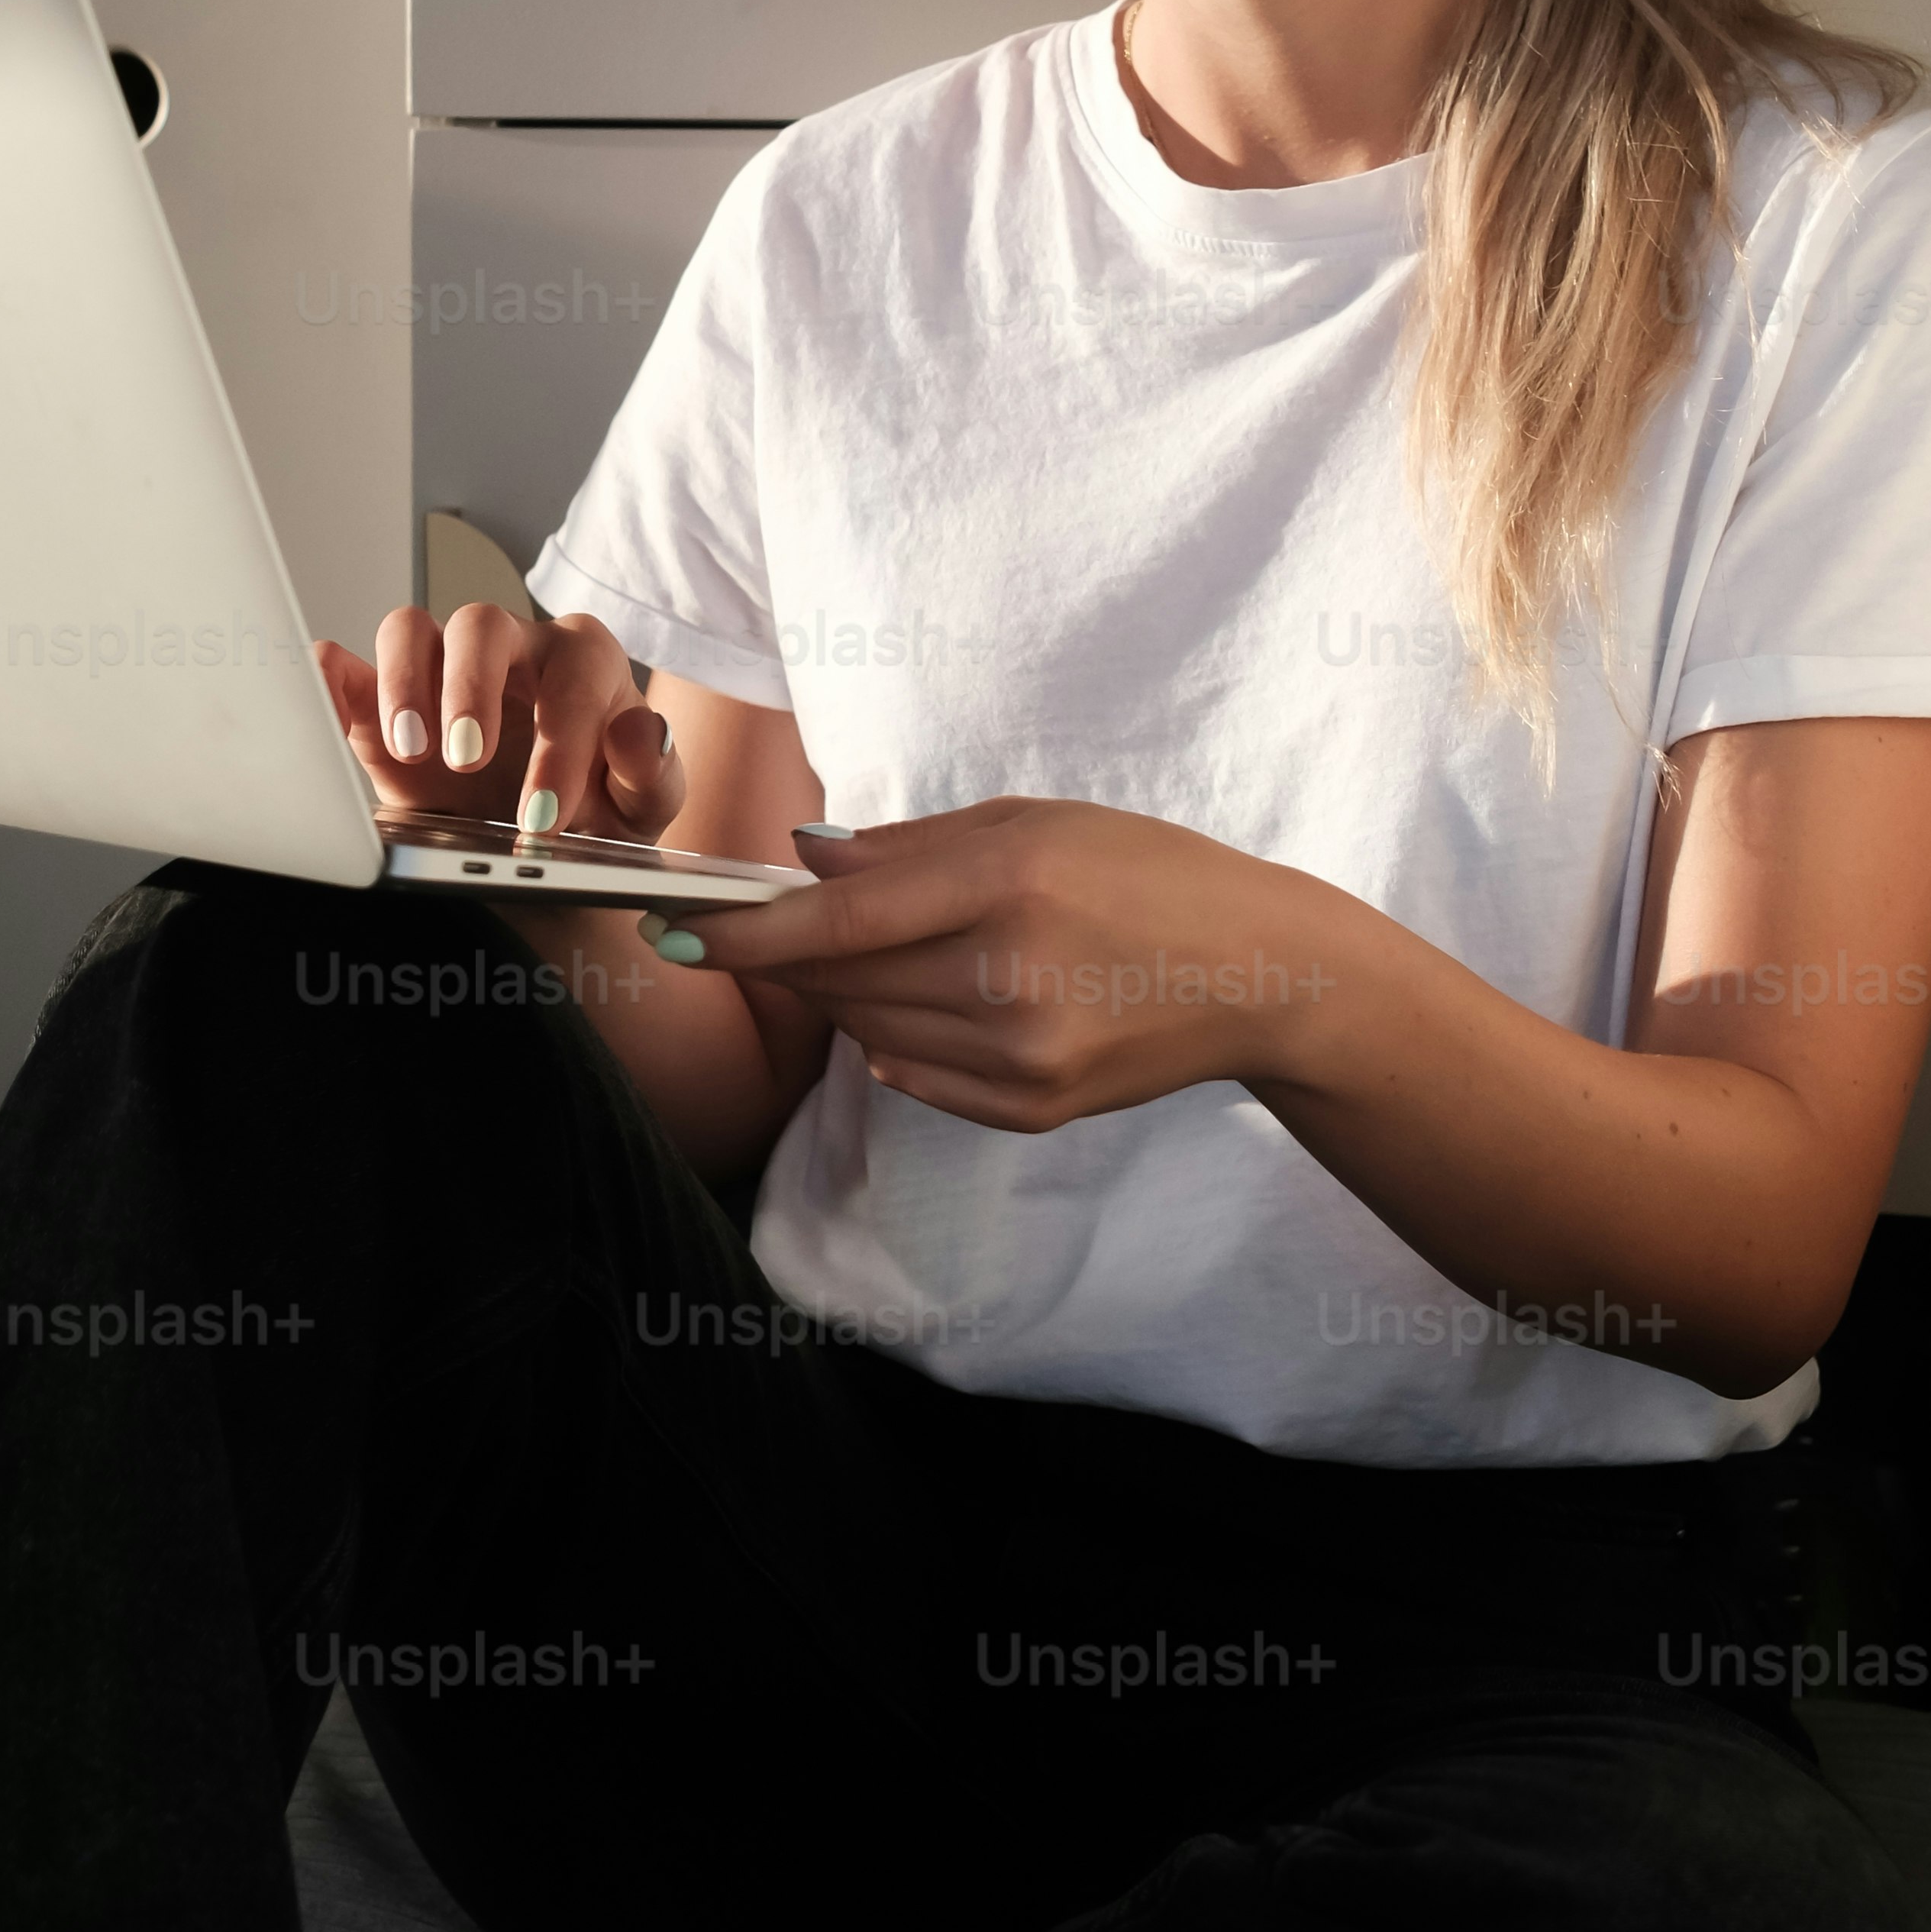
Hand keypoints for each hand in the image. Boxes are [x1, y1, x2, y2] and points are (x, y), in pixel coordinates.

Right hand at [315, 604, 683, 846]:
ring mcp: (441, 674)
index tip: (542, 814)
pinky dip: (330, 675)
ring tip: (410, 752)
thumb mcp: (644, 807)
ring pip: (409, 630)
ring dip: (403, 684)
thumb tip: (640, 729)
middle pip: (479, 624)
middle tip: (466, 759)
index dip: (558, 741)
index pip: (571, 676)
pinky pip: (349, 669)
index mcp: (581, 662)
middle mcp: (509, 652)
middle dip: (469, 688)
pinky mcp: (384, 707)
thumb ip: (652, 773)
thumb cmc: (603, 810)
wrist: (552, 846)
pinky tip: (321, 692)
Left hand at [683, 797, 1343, 1127]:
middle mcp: (1008, 978)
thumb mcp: (1033, 822)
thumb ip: (909, 847)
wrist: (1259, 974)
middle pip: (841, 982)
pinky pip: (916, 1078)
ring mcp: (1023, 1057)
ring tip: (879, 955)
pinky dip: (897, 1040)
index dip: (741, 933)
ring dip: (844, 995)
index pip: (836, 923)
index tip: (671, 928)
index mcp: (1006, 883)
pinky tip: (933, 1003)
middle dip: (790, 957)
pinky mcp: (1034, 1109)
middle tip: (770, 924)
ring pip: (869, 1032)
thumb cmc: (1145, 871)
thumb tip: (803, 862)